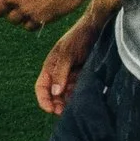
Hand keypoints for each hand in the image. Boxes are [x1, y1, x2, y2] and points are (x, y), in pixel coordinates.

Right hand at [34, 0, 111, 114]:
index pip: (42, 87)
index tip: (50, 110)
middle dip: (56, 104)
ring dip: (68, 102)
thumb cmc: (79, 37)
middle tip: (63, 112)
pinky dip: (78, 97)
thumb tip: (55, 92)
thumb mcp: (67, 53)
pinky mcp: (83, 76)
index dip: (43, 99)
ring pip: (66, 95)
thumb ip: (60, 72)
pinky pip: (78, 90)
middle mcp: (60, 72)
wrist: (98, 28)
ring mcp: (72, 75)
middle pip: (54, 94)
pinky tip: (82, 101)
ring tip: (74, 109)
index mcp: (51, 66)